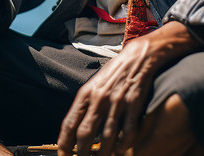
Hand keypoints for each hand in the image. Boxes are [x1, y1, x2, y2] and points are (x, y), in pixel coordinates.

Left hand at [56, 22, 203, 155]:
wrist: (139, 56)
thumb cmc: (114, 73)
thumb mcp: (94, 86)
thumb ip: (85, 106)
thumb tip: (75, 130)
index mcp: (85, 94)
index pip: (69, 123)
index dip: (64, 143)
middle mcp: (99, 98)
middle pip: (85, 134)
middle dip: (82, 154)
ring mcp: (117, 101)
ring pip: (107, 137)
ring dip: (104, 154)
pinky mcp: (134, 102)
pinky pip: (128, 131)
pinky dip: (124, 145)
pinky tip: (121, 151)